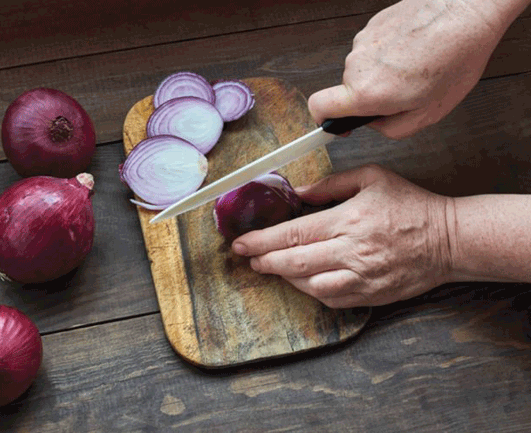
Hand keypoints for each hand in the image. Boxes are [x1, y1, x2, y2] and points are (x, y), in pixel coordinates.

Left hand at [232, 165, 452, 307]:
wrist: (449, 240)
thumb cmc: (410, 205)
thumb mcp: (371, 178)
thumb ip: (331, 184)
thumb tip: (299, 192)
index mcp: (348, 220)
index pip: (293, 233)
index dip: (262, 240)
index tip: (241, 242)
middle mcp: (351, 252)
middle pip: (293, 262)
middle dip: (264, 260)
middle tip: (248, 258)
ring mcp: (360, 277)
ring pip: (308, 285)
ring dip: (284, 278)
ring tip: (271, 266)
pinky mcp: (370, 295)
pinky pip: (330, 299)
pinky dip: (310, 291)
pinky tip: (302, 281)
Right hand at [309, 0, 507, 138]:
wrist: (467, 11)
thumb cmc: (455, 58)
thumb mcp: (429, 113)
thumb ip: (393, 129)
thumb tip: (377, 124)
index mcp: (367, 92)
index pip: (319, 107)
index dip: (324, 120)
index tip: (338, 125)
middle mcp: (357, 65)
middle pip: (348, 90)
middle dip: (372, 96)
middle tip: (406, 92)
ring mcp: (363, 41)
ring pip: (363, 69)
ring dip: (384, 73)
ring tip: (417, 66)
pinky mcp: (373, 25)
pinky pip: (374, 49)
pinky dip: (391, 54)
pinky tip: (416, 49)